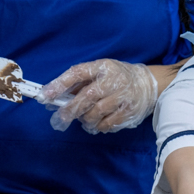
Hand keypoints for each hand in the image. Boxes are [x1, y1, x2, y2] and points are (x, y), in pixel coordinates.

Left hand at [37, 60, 157, 133]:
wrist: (148, 84)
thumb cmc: (117, 77)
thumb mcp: (100, 71)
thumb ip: (79, 82)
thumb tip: (54, 97)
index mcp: (103, 67)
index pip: (78, 73)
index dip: (60, 84)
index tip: (45, 95)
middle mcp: (113, 81)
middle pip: (86, 97)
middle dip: (70, 110)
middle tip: (60, 119)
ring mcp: (123, 97)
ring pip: (95, 113)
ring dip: (85, 120)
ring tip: (84, 119)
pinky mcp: (129, 112)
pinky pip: (107, 124)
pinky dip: (98, 126)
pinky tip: (98, 123)